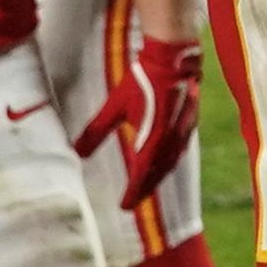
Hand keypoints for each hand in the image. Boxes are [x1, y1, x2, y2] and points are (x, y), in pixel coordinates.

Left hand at [75, 30, 204, 212]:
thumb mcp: (115, 107)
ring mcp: (183, 132)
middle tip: (135, 200)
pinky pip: (180, 150)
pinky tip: (166, 158)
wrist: (172, 60)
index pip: (141, 175)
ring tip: (149, 184)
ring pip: (171, 162)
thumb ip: (97, 131)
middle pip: (159, 173)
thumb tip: (77, 152)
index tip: (124, 206)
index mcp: (153, 142)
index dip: (133, 192)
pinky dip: (170, 161)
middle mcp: (171, 142)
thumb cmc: (141, 81)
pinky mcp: (189, 121)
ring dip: (159, 176)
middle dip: (146, 188)